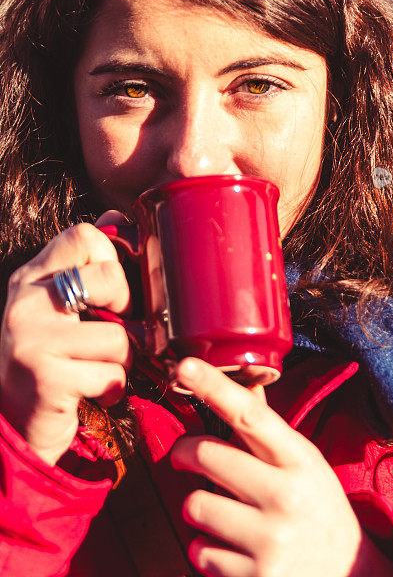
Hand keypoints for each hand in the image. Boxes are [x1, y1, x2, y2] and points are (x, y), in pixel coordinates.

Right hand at [0, 222, 131, 465]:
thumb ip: (84, 268)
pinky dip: (113, 388)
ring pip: (118, 336)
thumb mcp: (59, 309)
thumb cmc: (50, 362)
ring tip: (100, 369)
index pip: (83, 235)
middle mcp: (25, 302)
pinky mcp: (45, 378)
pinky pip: (110, 374)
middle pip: (108, 277)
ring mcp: (32, 339)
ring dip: (122, 360)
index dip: (111, 259)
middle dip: (125, 308)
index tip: (110, 291)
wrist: (13, 427)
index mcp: (31, 278)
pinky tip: (94, 392)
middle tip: (114, 330)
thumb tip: (118, 219)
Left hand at [171, 359, 392, 576]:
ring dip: (198, 509)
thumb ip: (269, 433)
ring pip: (195, 506)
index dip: (214, 387)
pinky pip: (199, 552)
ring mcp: (270, 541)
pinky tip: (234, 551)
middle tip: (184, 457)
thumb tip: (243, 387)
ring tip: (224, 515)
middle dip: (184, 454)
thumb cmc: (319, 511)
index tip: (186, 364)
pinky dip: (207, 551)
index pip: (250, 416)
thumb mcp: (305, 466)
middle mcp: (286, 498)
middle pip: (207, 456)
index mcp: (300, 461)